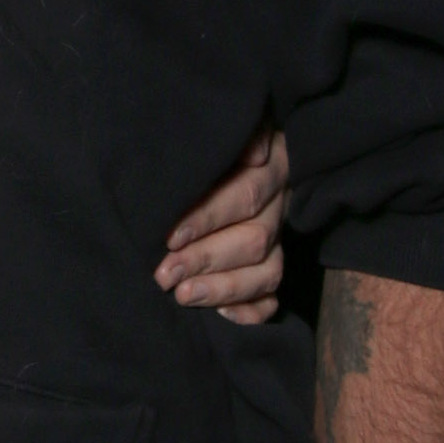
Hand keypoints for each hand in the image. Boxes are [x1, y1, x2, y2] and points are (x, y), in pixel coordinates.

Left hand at [153, 124, 289, 323]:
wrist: (216, 154)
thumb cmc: (199, 142)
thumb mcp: (211, 127)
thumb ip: (231, 136)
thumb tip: (254, 153)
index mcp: (269, 165)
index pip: (244, 194)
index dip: (209, 217)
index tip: (171, 236)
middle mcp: (278, 203)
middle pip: (255, 238)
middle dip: (207, 259)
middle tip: (164, 273)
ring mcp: (279, 237)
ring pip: (268, 271)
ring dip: (225, 288)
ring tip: (184, 296)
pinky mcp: (271, 265)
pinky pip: (274, 297)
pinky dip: (253, 310)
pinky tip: (224, 315)